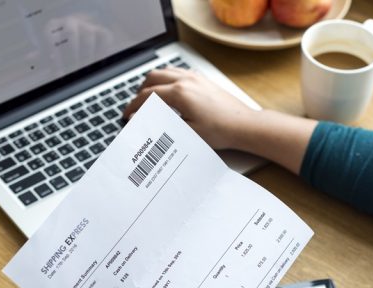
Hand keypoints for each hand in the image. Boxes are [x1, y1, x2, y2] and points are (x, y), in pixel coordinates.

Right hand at [123, 67, 257, 149]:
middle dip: (140, 92)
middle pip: (152, 78)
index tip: (128, 115)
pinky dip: (166, 78)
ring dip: (152, 83)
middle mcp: (186, 80)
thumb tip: (143, 120)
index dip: (134, 106)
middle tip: (136, 106)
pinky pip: (178, 72)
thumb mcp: (187, 132)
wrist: (244, 125)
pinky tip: (167, 91)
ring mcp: (195, 77)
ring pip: (165, 71)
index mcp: (180, 93)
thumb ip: (162, 124)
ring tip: (148, 98)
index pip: (148, 96)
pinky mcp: (203, 79)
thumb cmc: (221, 130)